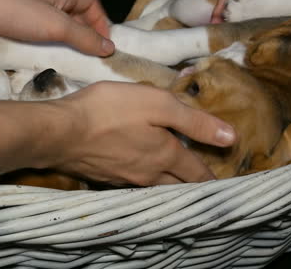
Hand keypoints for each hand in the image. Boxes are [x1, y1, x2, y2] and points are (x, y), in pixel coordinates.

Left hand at [0, 0, 113, 55]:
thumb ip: (83, 37)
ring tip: (68, 68)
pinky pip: (35, 40)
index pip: (91, 4)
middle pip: (75, 19)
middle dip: (83, 39)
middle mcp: (48, 1)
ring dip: (62, 48)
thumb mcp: (55, 25)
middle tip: (90, 62)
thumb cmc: (11, 9)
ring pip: (54, 32)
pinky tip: (43, 65)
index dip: (102, 23)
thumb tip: (109, 47)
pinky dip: (42, 52)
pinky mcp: (14, 27)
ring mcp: (30, 14)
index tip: (106, 46)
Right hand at [0, 82, 236, 185]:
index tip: (220, 182)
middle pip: (176, 186)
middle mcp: (147, 174)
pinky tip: (137, 173)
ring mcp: (123, 179)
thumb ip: (194, 121)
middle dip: (190, 184)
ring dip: (167, 185)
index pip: (195, 171)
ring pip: (153, 187)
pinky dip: (142, 180)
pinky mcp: (102, 177)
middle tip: (201, 183)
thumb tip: (231, 137)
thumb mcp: (157, 104)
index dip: (210, 175)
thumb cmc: (110, 110)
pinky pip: (130, 183)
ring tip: (174, 180)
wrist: (59, 132)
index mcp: (165, 156)